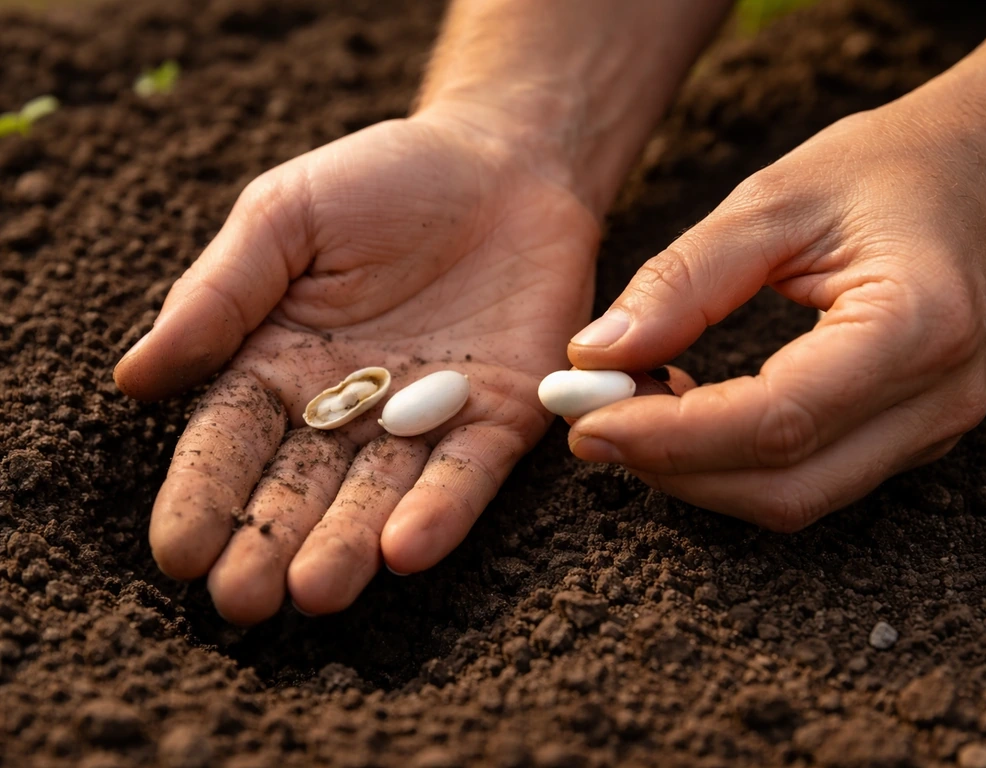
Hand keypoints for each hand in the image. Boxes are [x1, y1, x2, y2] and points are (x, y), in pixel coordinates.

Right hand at [114, 110, 599, 624]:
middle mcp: (348, 409)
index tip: (179, 550)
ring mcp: (426, 421)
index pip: (231, 441)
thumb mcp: (284, 219)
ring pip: (380, 495)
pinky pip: (468, 473)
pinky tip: (406, 549)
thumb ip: (219, 295)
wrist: (500, 165)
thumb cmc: (381, 184)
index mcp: (280, 366)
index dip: (203, 495)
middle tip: (244, 599)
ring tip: (317, 591)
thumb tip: (135, 377)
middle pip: (301, 487)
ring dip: (349, 544)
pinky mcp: (501, 419)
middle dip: (271, 541)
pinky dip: (441, 509)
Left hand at [565, 86, 985, 531]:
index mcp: (917, 325)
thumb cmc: (889, 168)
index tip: (585, 420)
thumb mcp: (775, 199)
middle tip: (590, 419)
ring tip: (629, 409)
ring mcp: (932, 429)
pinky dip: (729, 463)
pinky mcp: (909, 436)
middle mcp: (937, 398)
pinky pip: (806, 478)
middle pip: (782, 485)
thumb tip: (597, 353)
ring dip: (694, 471)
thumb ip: (683, 279)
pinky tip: (682, 415)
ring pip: (791, 498)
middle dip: (669, 466)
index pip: (775, 421)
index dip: (668, 437)